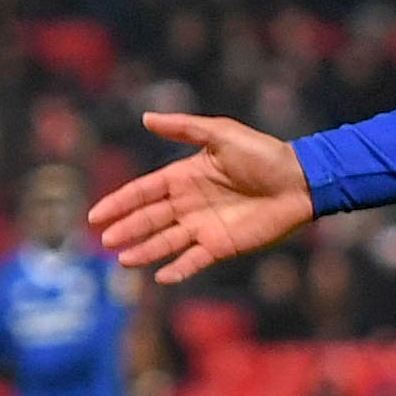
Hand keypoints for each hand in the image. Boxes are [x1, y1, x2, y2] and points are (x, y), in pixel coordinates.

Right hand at [92, 112, 316, 283]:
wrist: (300, 180)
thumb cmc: (264, 153)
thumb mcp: (221, 134)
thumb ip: (185, 128)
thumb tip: (146, 117)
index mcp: (184, 177)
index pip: (143, 192)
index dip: (119, 202)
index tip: (95, 215)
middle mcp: (189, 204)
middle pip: (149, 219)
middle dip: (126, 229)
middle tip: (104, 241)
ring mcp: (204, 226)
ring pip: (166, 242)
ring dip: (144, 251)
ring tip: (122, 260)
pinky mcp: (222, 245)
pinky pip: (194, 260)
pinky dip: (178, 269)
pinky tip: (160, 277)